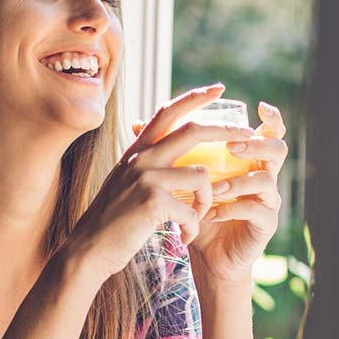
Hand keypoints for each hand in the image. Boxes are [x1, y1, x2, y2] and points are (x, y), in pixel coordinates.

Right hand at [62, 83, 255, 283]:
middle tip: (249, 135)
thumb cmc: (112, 220)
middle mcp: (141, 157)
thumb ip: (146, 163)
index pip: (168, 111)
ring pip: (201, 175)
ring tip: (197, 218)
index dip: (195, 97)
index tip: (219, 89)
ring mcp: (146, 177)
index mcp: (137, 150)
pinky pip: (192, 210)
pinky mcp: (152, 201)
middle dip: (226, 131)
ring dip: (207, 200)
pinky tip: (184, 238)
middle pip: (193, 131)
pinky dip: (193, 227)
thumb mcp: (126, 181)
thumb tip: (165, 150)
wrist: (89, 249)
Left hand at [135, 101, 288, 285]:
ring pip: (265, 179)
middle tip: (232, 146)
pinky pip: (255, 209)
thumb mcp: (180, 178)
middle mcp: (263, 176)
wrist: (204, 255)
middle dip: (256, 144)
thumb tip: (138, 121)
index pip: (269, 132)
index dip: (271, 118)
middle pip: (277, 149)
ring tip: (212, 188)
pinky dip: (231, 208)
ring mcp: (268, 201)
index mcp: (249, 160)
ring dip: (237, 180)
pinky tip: (210, 214)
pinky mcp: (266, 224)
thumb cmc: (196, 212)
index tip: (259, 106)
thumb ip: (167, 149)